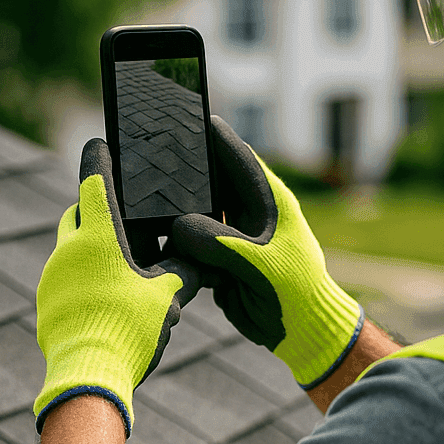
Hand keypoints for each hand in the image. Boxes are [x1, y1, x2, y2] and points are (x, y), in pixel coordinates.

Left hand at [33, 138, 199, 433]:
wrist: (87, 378)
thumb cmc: (129, 330)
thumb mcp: (168, 297)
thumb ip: (186, 270)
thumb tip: (204, 258)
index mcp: (97, 238)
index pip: (94, 181)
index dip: (99, 158)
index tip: (100, 143)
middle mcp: (68, 251)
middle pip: (78, 211)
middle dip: (96, 205)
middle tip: (123, 210)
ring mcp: (53, 278)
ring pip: (71, 247)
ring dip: (92, 245)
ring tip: (123, 260)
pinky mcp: (48, 303)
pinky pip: (66, 277)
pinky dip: (85, 275)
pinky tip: (108, 295)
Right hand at [170, 116, 362, 388]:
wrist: (301, 330)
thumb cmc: (291, 290)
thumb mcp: (253, 262)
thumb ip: (215, 240)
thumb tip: (176, 226)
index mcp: (268, 200)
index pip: (236, 155)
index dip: (211, 134)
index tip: (186, 113)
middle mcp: (250, 211)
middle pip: (211, 179)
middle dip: (185, 169)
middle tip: (151, 150)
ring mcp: (236, 234)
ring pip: (198, 211)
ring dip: (177, 207)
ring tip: (142, 192)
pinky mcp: (223, 258)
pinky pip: (193, 241)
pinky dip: (176, 240)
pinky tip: (150, 234)